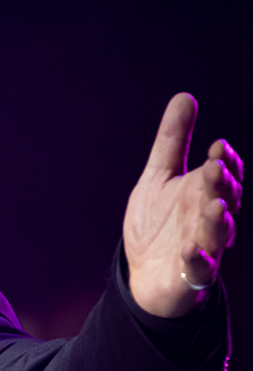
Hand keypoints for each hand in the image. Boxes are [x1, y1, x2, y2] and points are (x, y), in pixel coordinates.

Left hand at [124, 93, 242, 317]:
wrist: (145, 272)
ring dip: (218, 220)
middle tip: (215, 167)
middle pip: (226, 199)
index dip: (225, 162)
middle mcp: (208, 217)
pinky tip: (188, 249)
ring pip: (219, 233)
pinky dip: (196, 258)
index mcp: (204, 192)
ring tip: (213, 206)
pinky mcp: (191, 273)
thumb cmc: (156, 223)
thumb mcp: (158, 177)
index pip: (224, 173)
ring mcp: (204, 246)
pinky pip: (199, 268)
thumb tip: (184, 97)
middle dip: (223, 184)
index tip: (217, 148)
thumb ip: (172, 141)